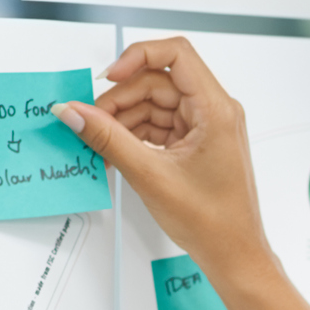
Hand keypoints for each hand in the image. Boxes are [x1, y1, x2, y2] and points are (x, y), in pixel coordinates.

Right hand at [50, 36, 276, 287]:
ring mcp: (206, 128)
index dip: (137, 57)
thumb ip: (108, 139)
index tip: (109, 78)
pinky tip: (115, 153)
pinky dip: (135, 136)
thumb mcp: (150, 176)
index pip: (176, 54)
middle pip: (158, 82)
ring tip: (101, 145)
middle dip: (121, 100)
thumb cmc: (213, 222)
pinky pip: (159, 126)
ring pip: (155, 105)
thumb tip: (74, 112)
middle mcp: (215, 112)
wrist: (234, 255)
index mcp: (216, 110)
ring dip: (124, 121)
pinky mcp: (197, 144)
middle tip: (91, 123)